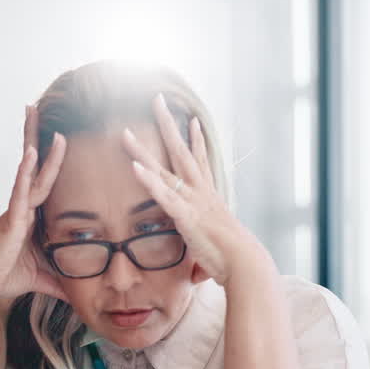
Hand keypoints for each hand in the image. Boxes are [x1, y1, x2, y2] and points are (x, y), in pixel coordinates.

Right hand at [0, 105, 67, 303]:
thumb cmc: (6, 278)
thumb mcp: (45, 278)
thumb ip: (63, 282)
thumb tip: (84, 296)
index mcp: (30, 214)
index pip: (43, 179)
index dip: (49, 156)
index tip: (55, 132)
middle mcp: (22, 206)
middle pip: (33, 164)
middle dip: (35, 134)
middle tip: (36, 105)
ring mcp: (16, 209)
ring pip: (28, 169)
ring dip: (31, 140)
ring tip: (32, 112)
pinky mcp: (11, 219)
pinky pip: (20, 191)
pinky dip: (26, 172)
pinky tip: (32, 153)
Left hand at [124, 94, 266, 285]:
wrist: (244, 262)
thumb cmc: (233, 258)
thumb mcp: (217, 245)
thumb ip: (207, 247)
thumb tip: (201, 268)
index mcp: (209, 196)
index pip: (201, 161)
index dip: (196, 140)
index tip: (192, 120)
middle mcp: (201, 192)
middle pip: (180, 151)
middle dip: (167, 124)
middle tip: (156, 100)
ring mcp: (192, 201)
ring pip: (164, 169)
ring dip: (143, 150)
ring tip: (125, 132)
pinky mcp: (185, 215)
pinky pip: (163, 194)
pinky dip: (148, 180)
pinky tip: (133, 167)